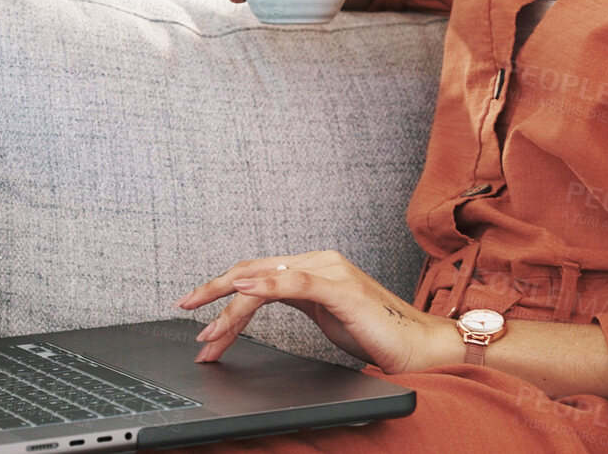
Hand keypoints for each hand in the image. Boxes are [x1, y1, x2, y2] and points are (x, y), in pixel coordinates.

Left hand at [172, 250, 456, 373]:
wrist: (421, 346)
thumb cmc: (377, 333)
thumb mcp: (325, 315)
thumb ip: (297, 302)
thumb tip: (257, 304)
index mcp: (312, 267)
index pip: (255, 273)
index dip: (221, 289)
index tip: (196, 311)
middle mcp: (318, 262)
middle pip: (252, 271)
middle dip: (213, 293)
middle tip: (186, 313)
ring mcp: (330, 272)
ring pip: (264, 280)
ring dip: (230, 306)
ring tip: (209, 330)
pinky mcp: (341, 288)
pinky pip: (295, 283)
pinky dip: (266, 287)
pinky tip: (244, 294)